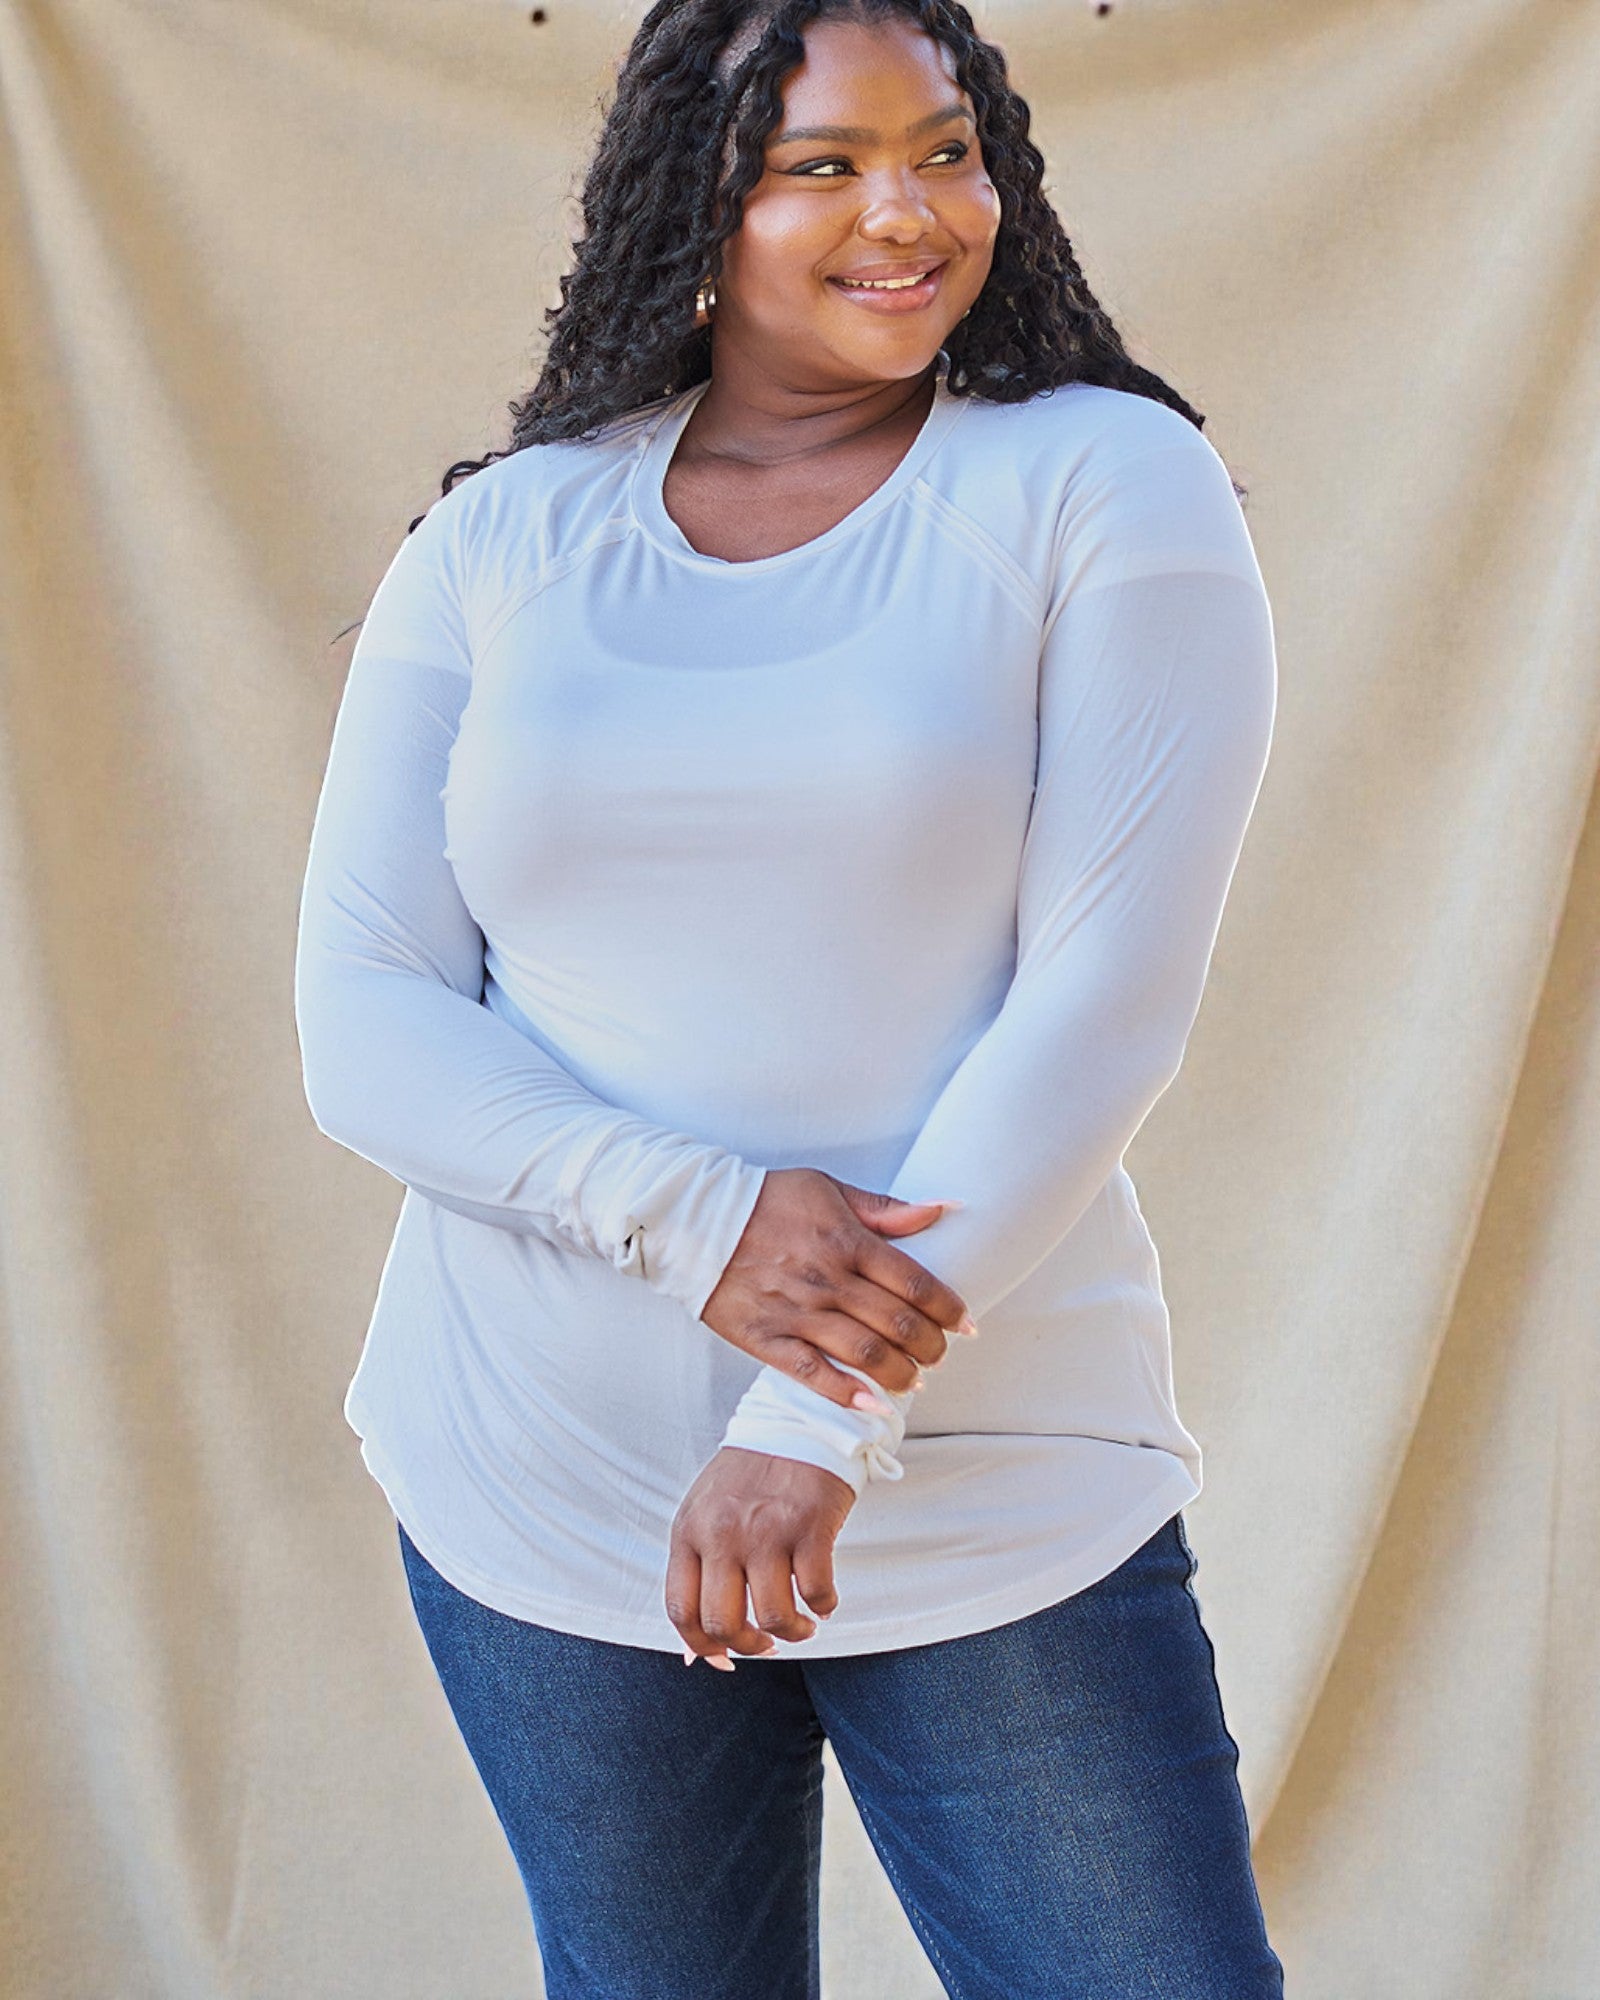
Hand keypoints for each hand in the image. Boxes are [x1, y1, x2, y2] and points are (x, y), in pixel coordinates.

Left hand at [666, 1447, 854, 1666]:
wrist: (797, 1419)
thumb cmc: (751, 1472)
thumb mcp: (708, 1512)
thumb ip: (699, 1570)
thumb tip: (694, 1653)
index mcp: (690, 1530)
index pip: (680, 1610)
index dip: (701, 1648)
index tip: (726, 1659)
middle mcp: (722, 1534)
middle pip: (722, 1623)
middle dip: (748, 1646)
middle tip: (768, 1642)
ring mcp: (765, 1531)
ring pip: (772, 1617)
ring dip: (792, 1632)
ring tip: (803, 1624)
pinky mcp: (809, 1526)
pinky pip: (816, 1593)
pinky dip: (824, 1606)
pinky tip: (824, 1600)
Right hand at [700, 1168, 975, 1412]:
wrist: (695, 1219)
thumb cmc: (766, 1201)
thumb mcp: (828, 1190)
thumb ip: (885, 1208)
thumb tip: (941, 1210)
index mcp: (847, 1242)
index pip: (916, 1283)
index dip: (950, 1309)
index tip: (966, 1324)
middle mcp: (828, 1280)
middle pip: (898, 1324)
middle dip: (932, 1346)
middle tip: (941, 1354)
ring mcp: (797, 1313)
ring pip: (864, 1354)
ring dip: (900, 1373)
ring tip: (914, 1379)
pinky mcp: (767, 1339)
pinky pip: (813, 1374)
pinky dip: (847, 1394)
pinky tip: (873, 1404)